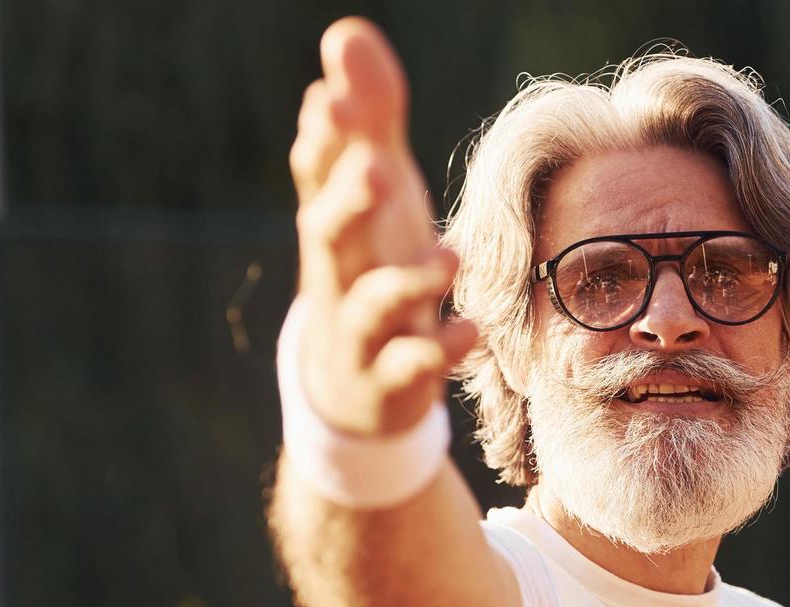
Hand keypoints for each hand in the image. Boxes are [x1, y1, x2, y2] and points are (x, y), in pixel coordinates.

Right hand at [288, 17, 475, 436]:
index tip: (332, 98)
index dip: (325, 140)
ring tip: (451, 258)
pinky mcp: (389, 379)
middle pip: (327, 235)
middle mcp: (339, 272)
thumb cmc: (370, 267)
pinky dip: (437, 350)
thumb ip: (368, 119)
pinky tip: (471, 330)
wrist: (352, 388)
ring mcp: (360, 330)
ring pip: (370, 305)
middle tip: (377, 169)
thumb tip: (347, 31)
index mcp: (336, 222)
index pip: (318, 175)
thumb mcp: (375, 194)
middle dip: (347, 201)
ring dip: (408, 283)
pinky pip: (409, 366)